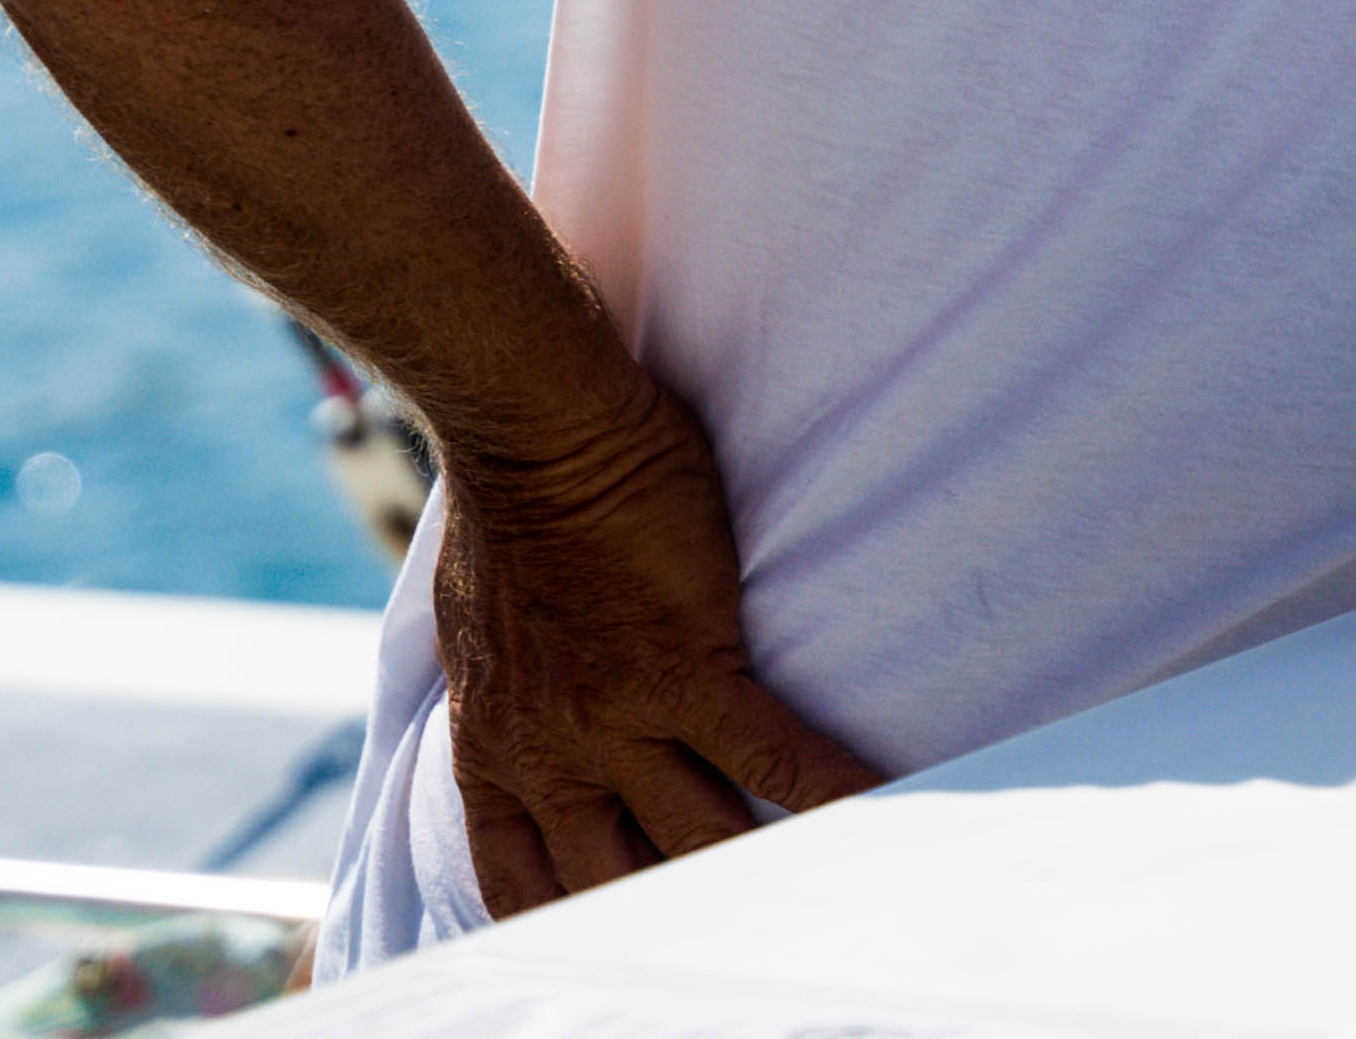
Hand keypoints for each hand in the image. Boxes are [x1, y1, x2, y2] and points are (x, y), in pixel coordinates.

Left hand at [434, 373, 885, 917]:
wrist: (535, 429)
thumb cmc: (511, 505)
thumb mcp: (478, 632)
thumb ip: (507, 691)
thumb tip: (526, 697)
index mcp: (493, 748)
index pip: (519, 881)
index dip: (566, 917)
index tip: (610, 927)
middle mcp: (550, 755)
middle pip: (615, 880)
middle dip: (665, 906)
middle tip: (723, 919)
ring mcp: (617, 719)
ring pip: (696, 838)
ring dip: (752, 861)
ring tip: (811, 883)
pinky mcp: (686, 670)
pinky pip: (772, 755)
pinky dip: (829, 788)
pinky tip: (877, 805)